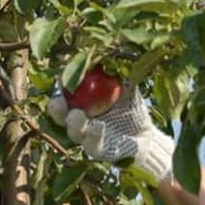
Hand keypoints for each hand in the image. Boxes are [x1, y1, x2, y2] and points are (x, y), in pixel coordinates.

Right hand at [47, 87, 174, 182]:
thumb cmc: (133, 109)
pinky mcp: (99, 151)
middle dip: (56, 109)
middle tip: (59, 102)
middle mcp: (79, 121)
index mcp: (81, 104)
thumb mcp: (126, 89)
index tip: (61, 77)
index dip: (61, 87)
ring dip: (74, 123)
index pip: (64, 95)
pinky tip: (98, 127)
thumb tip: (108, 53)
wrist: (147, 135)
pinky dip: (94, 136)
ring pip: (74, 132)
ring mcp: (87, 138)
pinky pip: (93, 145)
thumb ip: (116, 75)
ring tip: (77, 115)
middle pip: (60, 116)